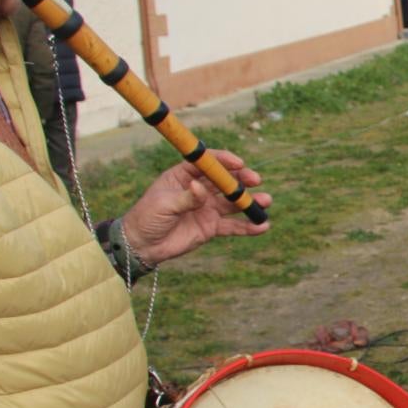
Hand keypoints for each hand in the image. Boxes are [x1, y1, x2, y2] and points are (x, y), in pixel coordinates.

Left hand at [123, 149, 271, 267]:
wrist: (142, 246)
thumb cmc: (147, 218)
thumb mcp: (163, 204)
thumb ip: (186, 197)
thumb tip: (200, 187)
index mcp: (184, 176)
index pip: (207, 163)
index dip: (224, 161)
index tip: (238, 163)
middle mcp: (199, 189)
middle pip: (225, 180)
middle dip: (242, 179)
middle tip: (256, 180)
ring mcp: (207, 208)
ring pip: (233, 203)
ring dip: (250, 201)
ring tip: (266, 202)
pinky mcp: (211, 227)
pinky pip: (232, 226)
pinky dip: (247, 227)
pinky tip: (262, 226)